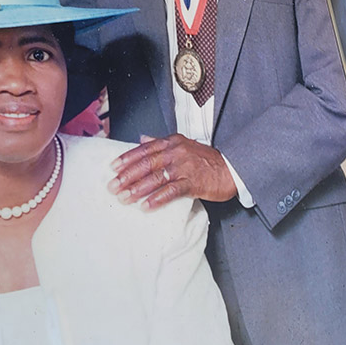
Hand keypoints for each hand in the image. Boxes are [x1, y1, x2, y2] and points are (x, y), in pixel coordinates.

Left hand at [108, 134, 236, 208]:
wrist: (232, 168)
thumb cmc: (207, 159)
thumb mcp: (184, 144)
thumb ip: (161, 141)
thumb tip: (141, 138)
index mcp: (172, 142)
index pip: (145, 149)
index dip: (127, 158)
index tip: (113, 167)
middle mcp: (176, 153)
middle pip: (146, 164)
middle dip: (127, 176)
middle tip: (113, 186)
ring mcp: (185, 168)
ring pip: (156, 178)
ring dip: (137, 189)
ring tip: (124, 197)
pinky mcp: (193, 183)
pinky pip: (172, 191)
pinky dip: (157, 198)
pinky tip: (146, 205)